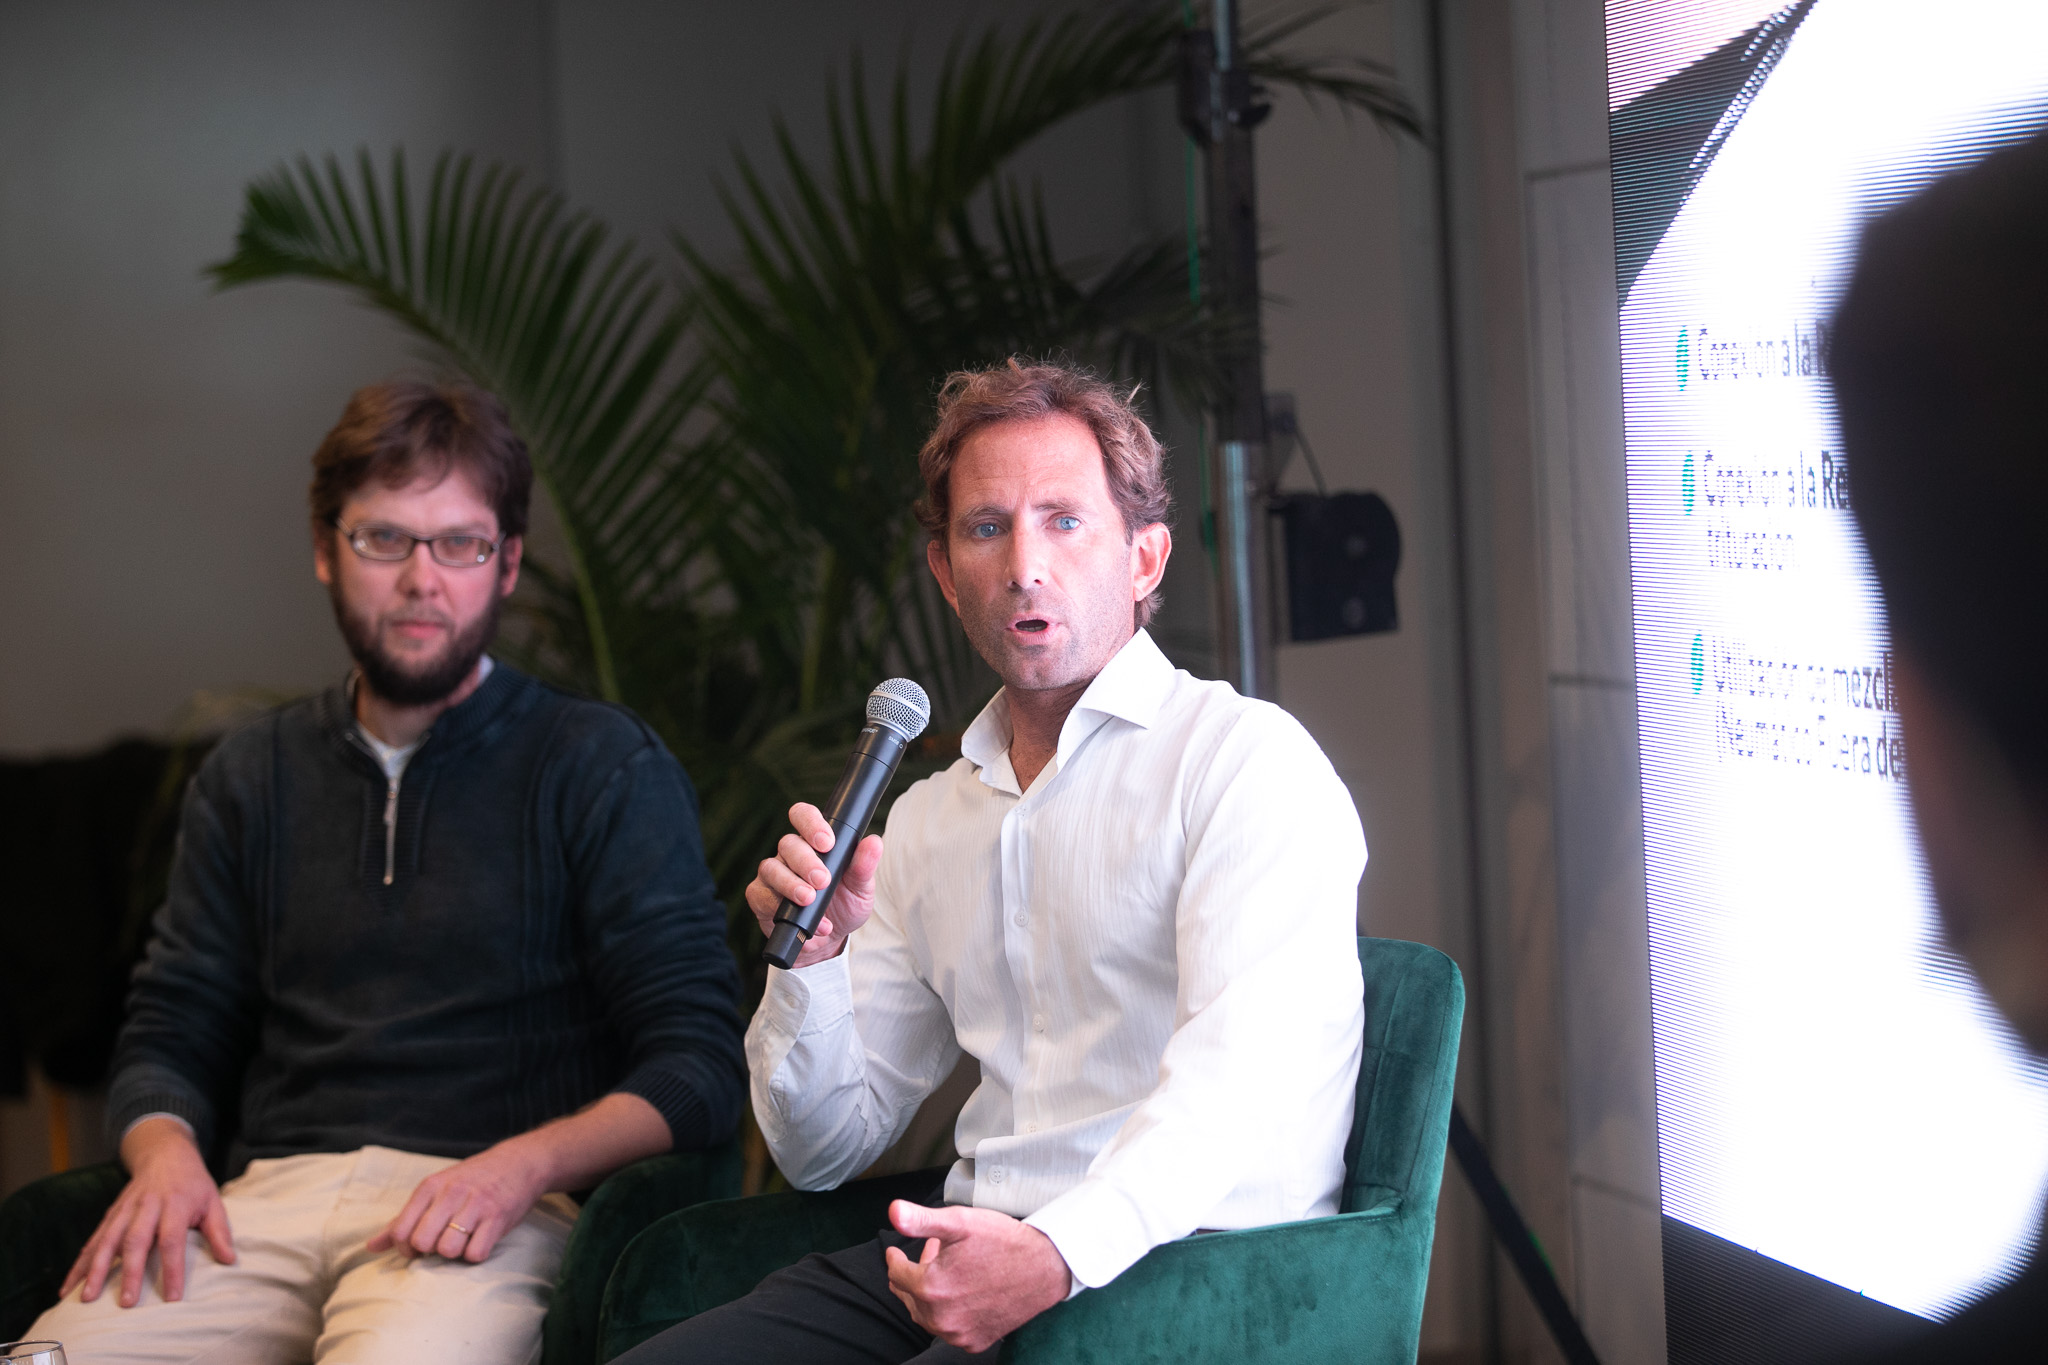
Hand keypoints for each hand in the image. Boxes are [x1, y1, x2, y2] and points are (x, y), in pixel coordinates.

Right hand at [64, 1116, 233, 1307]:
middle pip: (135, 1241)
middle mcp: (146, 1207)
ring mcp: (125, 1210)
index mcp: (175, 1205)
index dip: (172, 1269)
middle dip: (129, 1273)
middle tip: (126, 1302)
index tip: (172, 1297)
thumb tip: (230, 1261)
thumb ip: (220, 1232)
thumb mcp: (213, 1202)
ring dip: (95, 1270)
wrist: (165, 1154)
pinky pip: (93, 1240)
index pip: (172, 1240)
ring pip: (107, 1241)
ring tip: (86, 1298)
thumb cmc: (193, 1184)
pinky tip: (69, 1285)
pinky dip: (80, 1263)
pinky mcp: (110, 1214)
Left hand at [367, 1137, 548, 1263]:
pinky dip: (476, 1255)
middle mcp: (451, 1193)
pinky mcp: (498, 1217)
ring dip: (454, 1254)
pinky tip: (480, 1241)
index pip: (401, 1230)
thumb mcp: (435, 1191)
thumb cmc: (472, 1180)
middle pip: (422, 1242)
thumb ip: (403, 1219)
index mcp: (430, 1186)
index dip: (406, 1248)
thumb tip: (371, 1247)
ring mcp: (476, 1205)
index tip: (420, 1246)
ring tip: (463, 1241)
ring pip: (448, 1250)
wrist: (521, 1162)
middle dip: (429, 1252)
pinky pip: (476, 1253)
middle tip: (442, 1245)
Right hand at [745, 801, 883, 967]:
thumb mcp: (861, 889)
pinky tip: (806, 923)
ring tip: (809, 900)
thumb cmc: (844, 906)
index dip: (811, 823)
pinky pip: (761, 895)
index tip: (827, 843)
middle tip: (823, 881)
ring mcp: (773, 874)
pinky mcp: (760, 897)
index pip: (804, 816)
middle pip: (788, 843)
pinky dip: (781, 908)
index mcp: (814, 843)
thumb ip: (864, 866)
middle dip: (806, 861)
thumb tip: (874, 842)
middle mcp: (790, 854)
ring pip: (771, 868)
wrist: (830, 941)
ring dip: (791, 884)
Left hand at [883, 1202, 1071, 1352]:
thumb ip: (921, 1220)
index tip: (896, 1252)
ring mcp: (958, 1333)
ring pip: (926, 1315)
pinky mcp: (974, 1342)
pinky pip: (948, 1329)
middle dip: (913, 1273)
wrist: (1044, 1268)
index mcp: (931, 1288)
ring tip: (945, 1269)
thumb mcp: (960, 1222)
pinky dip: (946, 1312)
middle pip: (908, 1297)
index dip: (895, 1258)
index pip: (896, 1274)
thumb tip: (893, 1211)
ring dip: (928, 1293)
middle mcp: (941, 1318)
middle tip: (929, 1253)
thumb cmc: (1004, 1243)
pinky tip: (959, 1292)